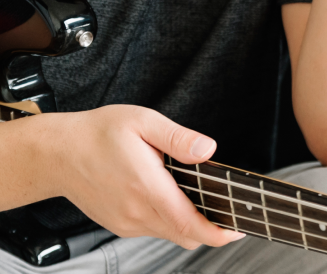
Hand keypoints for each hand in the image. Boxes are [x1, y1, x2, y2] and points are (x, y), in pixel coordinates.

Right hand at [36, 106, 244, 248]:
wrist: (58, 153)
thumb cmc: (99, 134)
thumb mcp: (144, 121)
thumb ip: (179, 138)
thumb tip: (208, 150)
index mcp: (145, 187)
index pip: (188, 223)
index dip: (217, 232)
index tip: (238, 229)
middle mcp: (135, 212)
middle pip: (184, 234)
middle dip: (212, 227)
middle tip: (232, 208)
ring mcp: (126, 223)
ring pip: (171, 234)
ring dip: (191, 223)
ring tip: (206, 198)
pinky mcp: (120, 225)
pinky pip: (154, 230)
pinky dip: (171, 220)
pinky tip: (175, 197)